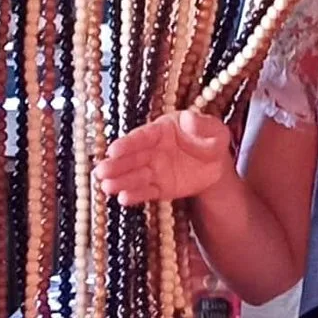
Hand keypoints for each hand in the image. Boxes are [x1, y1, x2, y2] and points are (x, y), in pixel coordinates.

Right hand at [92, 110, 234, 204]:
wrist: (217, 166)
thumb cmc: (211, 140)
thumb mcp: (214, 130)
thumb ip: (202, 125)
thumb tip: (189, 119)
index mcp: (161, 130)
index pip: (142, 137)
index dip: (127, 144)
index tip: (113, 150)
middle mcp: (152, 150)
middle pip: (132, 157)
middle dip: (116, 165)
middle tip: (100, 172)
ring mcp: (154, 170)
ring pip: (134, 175)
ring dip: (120, 181)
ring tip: (106, 187)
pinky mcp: (159, 187)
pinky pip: (146, 191)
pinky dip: (135, 195)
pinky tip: (123, 199)